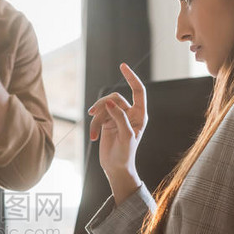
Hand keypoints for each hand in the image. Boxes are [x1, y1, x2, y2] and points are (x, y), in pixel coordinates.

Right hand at [88, 64, 147, 202]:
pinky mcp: (106, 123)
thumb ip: (119, 117)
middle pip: (115, 98)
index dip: (131, 77)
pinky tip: (93, 138)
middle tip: (94, 115)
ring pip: (104, 106)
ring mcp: (117, 117)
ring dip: (97, 119)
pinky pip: (97, 117)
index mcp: (140, 115)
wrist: (116, 168)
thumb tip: (109, 102)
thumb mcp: (126, 136)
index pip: (138, 91)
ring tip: (94, 133)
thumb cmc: (126, 154)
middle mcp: (130, 114)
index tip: (122, 66)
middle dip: (104, 106)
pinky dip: (93, 126)